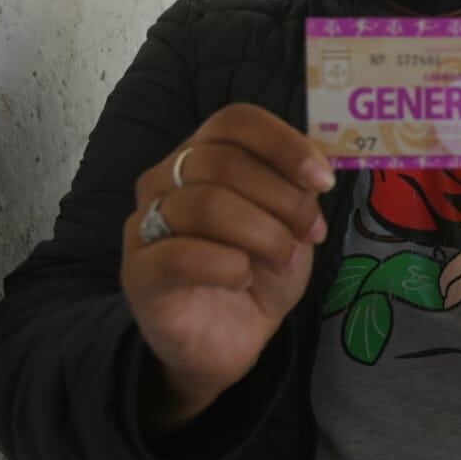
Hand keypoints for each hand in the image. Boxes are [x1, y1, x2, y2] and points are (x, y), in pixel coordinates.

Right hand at [121, 103, 334, 430]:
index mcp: (204, 152)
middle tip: (309, 233)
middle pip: (225, 161)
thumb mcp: (290, 220)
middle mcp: (166, 178)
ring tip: (283, 258)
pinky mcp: (138, 273)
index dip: (284, 144)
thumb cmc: (257, 268)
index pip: (236, 121)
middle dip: (284, 199)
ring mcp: (145, 223)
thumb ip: (298, 185)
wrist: (228, 338)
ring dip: (263, 233)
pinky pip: (181, 255)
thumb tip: (318, 163)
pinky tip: (242, 277)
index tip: (322, 180)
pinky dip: (227, 265)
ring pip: (207, 204)